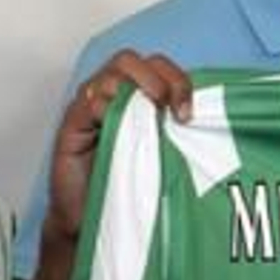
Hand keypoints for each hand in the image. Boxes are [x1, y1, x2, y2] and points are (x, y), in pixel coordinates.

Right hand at [48, 50, 192, 241]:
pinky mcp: (71, 125)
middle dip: (157, 78)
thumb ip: (176, 130)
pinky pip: (89, 101)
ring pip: (110, 75)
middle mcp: (110, 95)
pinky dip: (107, 107)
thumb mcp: (163, 153)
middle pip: (130, 59)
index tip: (188, 111)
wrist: (92, 219)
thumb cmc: (128, 187)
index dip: (176, 79)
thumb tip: (208, 119)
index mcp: (135, 96)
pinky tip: (121, 129)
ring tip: (149, 119)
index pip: (157, 66)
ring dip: (134, 90)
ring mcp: (89, 107)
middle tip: (170, 107)